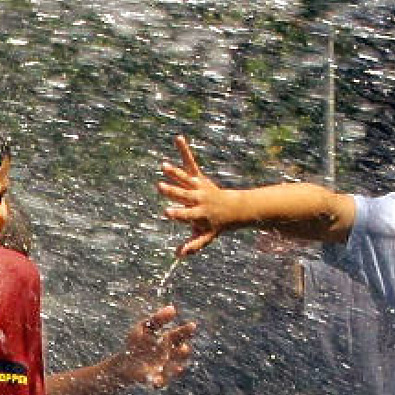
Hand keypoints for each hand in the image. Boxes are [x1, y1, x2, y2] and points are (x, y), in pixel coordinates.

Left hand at [118, 304, 196, 389]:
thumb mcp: (145, 327)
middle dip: (184, 351)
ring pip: (176, 368)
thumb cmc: (136, 342)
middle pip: (183, 352)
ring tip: (178, 367)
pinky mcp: (156, 378)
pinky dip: (161, 381)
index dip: (187, 330)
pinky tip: (157, 381)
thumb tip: (172, 308)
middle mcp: (170, 353)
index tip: (192, 325)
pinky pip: (162, 381)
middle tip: (183, 348)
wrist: (124, 362)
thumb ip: (158, 319)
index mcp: (168, 339)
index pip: (181, 334)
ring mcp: (165, 366)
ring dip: (177, 368)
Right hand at [158, 135, 232, 257]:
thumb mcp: (207, 237)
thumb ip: (193, 246)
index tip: (167, 211)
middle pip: (184, 195)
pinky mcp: (198, 177)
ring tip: (163, 165)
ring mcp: (198, 186)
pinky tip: (178, 138)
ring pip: (184, 179)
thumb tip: (179, 255)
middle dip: (172, 191)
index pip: (186, 214)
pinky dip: (184, 151)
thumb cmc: (216, 225)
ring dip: (174, 172)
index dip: (177, 213)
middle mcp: (198, 198)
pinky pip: (190, 162)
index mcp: (199, 213)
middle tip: (160, 187)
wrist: (234, 208)